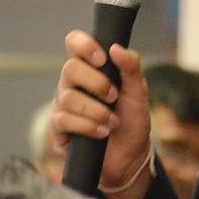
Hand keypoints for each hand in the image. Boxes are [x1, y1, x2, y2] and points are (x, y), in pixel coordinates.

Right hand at [50, 30, 151, 193]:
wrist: (130, 156)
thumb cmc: (132, 120)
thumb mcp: (139, 91)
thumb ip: (131, 67)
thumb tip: (116, 48)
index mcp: (92, 68)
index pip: (74, 43)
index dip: (84, 45)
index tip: (102, 58)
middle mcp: (73, 84)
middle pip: (69, 69)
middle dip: (96, 83)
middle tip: (114, 96)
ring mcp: (64, 105)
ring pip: (68, 97)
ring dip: (96, 110)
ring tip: (113, 121)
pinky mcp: (59, 129)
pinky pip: (64, 120)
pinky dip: (87, 126)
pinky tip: (102, 132)